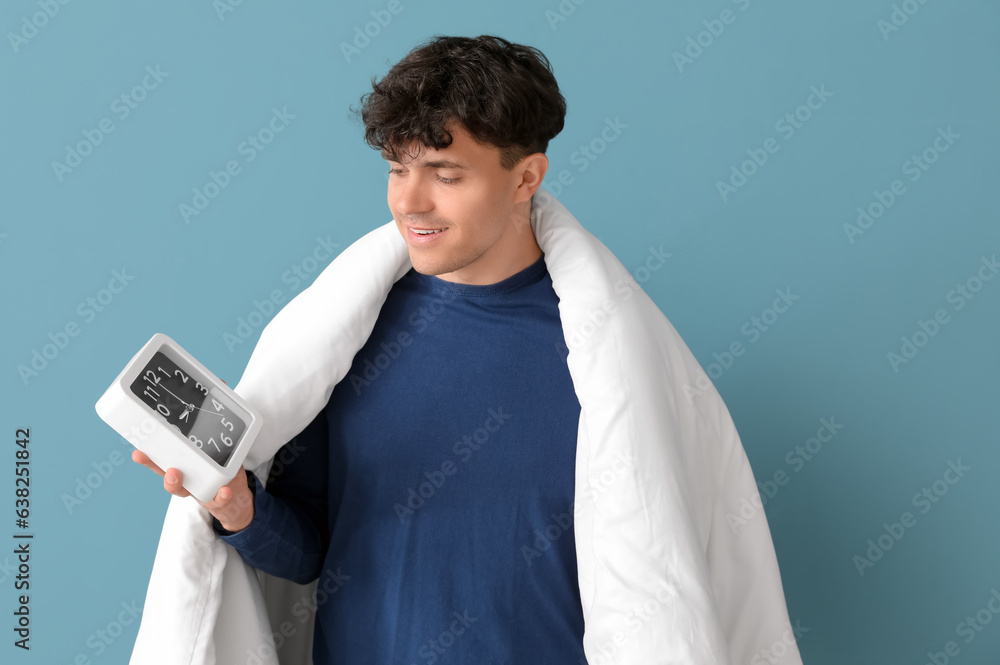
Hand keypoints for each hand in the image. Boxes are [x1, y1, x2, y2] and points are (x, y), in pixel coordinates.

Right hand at [131, 450, 254, 531]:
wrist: (236, 496)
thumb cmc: (219, 471)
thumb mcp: (214, 453)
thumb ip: (209, 440)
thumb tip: (203, 413)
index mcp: (183, 467)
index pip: (162, 463)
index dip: (149, 459)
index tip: (138, 453)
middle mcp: (187, 481)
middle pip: (169, 479)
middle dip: (165, 474)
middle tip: (169, 469)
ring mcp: (201, 492)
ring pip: (186, 492)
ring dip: (179, 485)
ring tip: (177, 476)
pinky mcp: (218, 500)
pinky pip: (218, 500)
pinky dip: (221, 496)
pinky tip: (225, 491)